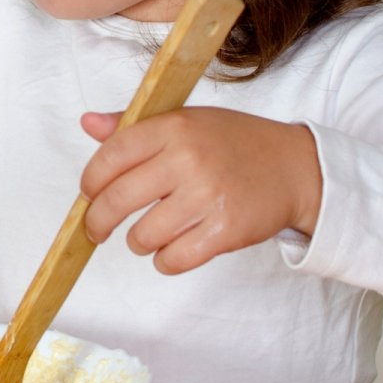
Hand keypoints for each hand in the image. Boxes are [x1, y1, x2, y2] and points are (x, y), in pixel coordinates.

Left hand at [78, 107, 323, 273]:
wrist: (295, 168)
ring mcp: (208, 196)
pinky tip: (173, 248)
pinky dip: (165, 261)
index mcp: (175, 127)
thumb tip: (87, 124)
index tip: (88, 193)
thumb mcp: (186, 121)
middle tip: (96, 230)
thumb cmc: (234, 143)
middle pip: (117, 200)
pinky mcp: (225, 231)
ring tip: (149, 234)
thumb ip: (133, 126)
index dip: (90, 181)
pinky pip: (172, 260)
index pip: (111, 155)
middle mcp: (189, 159)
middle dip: (97, 222)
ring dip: (138, 242)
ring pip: (142, 236)